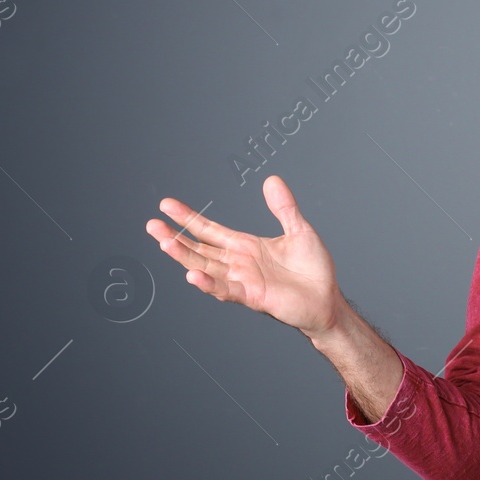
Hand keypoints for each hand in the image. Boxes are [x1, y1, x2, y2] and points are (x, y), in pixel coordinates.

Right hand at [144, 174, 343, 335]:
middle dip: (175, 237)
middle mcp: (237, 263)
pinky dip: (209, 283)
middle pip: (199, 249)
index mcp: (245, 246)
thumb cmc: (313, 269)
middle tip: (152, 225)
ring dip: (185, 257)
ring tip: (164, 243)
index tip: (166, 205)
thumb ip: (284, 208)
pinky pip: (226, 289)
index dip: (188, 218)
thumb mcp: (299, 231)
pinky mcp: (253, 296)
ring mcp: (242, 281)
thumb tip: (272, 180)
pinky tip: (193, 275)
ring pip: (205, 267)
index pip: (209, 230)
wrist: (328, 299)